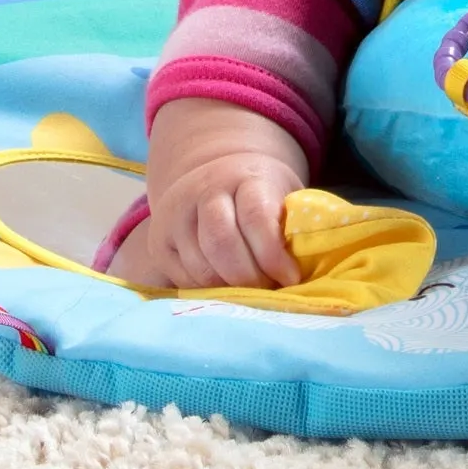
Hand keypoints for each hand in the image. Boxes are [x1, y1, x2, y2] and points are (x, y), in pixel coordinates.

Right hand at [129, 98, 309, 288]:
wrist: (216, 175)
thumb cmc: (262, 194)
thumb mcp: (285, 195)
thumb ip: (294, 224)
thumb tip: (308, 267)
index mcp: (244, 176)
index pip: (255, 216)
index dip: (273, 254)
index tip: (291, 278)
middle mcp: (203, 190)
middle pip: (221, 243)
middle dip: (249, 278)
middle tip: (269, 292)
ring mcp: (175, 215)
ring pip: (201, 266)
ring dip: (230, 289)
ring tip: (252, 293)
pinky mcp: (159, 242)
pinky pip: (184, 279)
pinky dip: (209, 292)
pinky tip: (227, 290)